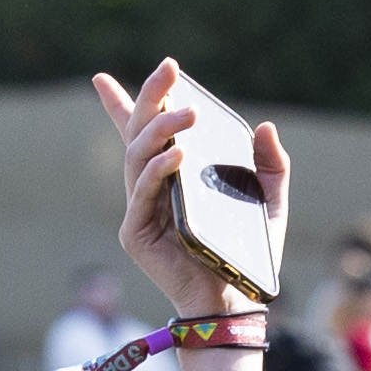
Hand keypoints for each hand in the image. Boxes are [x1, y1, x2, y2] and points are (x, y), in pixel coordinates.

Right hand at [90, 62, 287, 324]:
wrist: (234, 301)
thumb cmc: (244, 253)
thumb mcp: (267, 201)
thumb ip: (269, 165)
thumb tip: (265, 127)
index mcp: (170, 177)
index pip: (141, 134)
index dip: (120, 104)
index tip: (101, 78)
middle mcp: (149, 189)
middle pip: (138, 132)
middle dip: (150, 96)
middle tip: (169, 68)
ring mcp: (139, 210)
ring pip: (138, 156)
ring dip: (160, 128)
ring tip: (189, 112)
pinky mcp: (136, 234)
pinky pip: (143, 193)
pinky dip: (158, 170)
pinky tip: (177, 153)